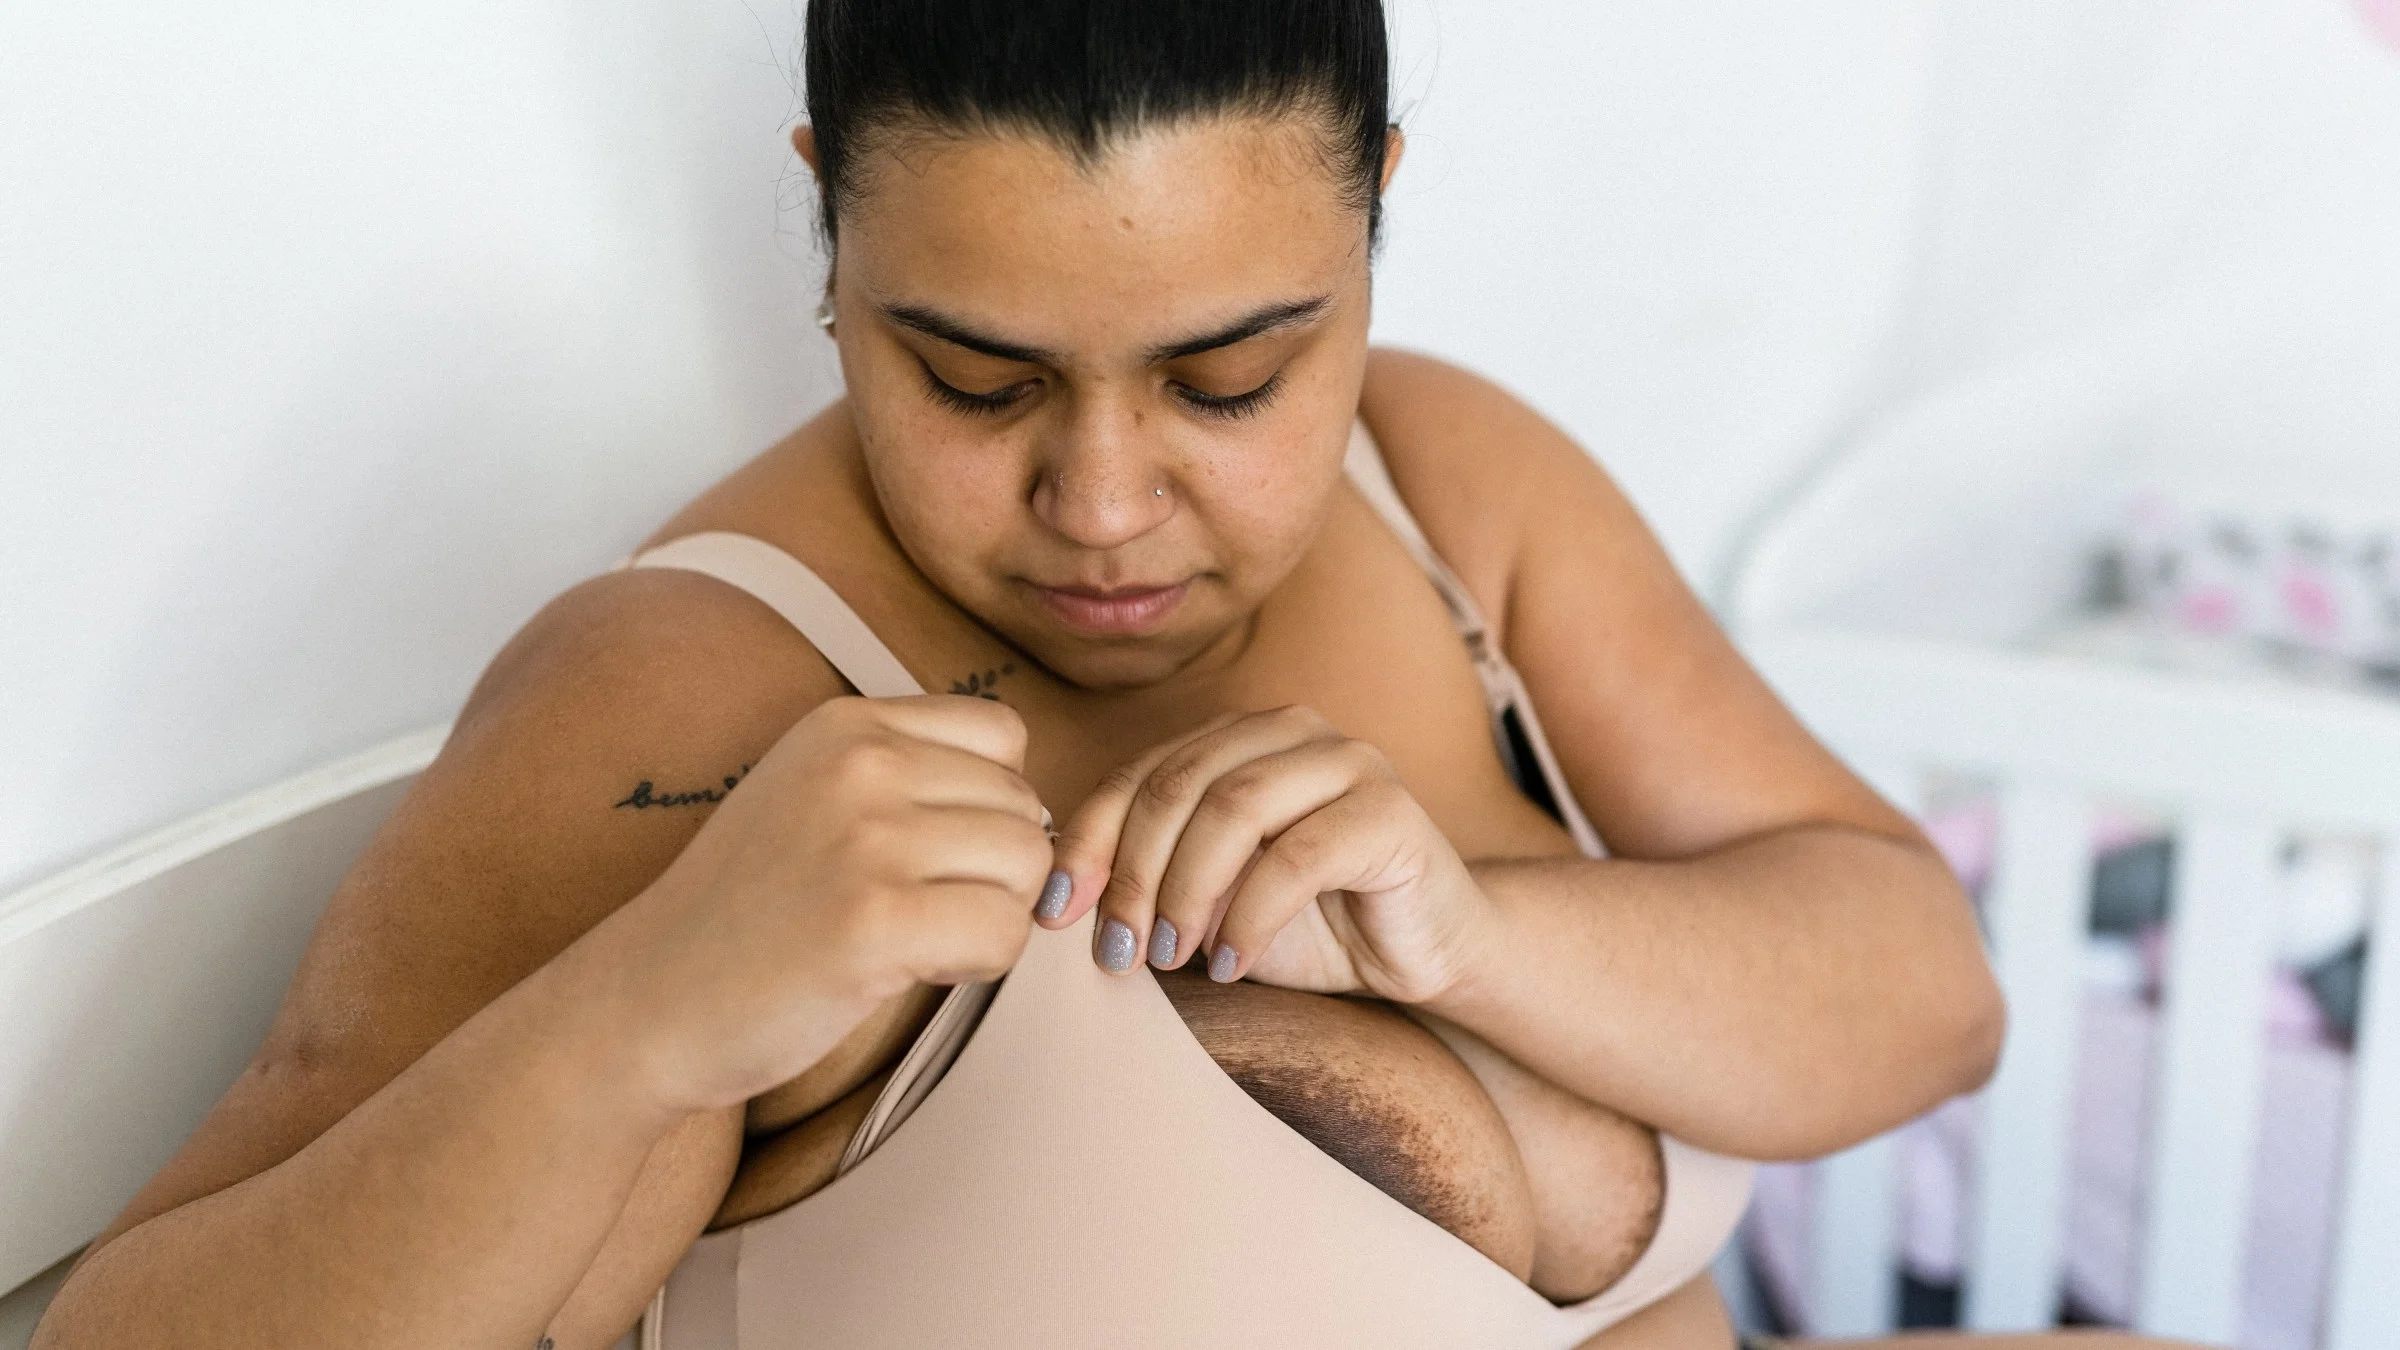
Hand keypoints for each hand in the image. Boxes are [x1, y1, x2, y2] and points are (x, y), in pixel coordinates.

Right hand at [612, 696, 1051, 1116]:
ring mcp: (867, 838)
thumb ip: (911, 780)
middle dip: (993, 872)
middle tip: (917, 914)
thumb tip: (1041, 817)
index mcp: (847, 723)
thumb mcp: (815, 800)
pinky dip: (978, 965)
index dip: (989, 806)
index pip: (1004, 735)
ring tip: (913, 940)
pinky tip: (910, 971)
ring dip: (990, 917)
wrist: (645, 1000)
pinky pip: (1004, 933)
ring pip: (1027, 865)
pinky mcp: (876, 920)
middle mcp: (860, 762)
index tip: (932, 857)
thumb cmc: (746, 916)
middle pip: (1024, 805)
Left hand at [1046, 706, 1489, 1003]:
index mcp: (1242, 736)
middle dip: (1131, 872)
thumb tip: (1055, 893)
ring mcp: (1349, 760)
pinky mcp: (1391, 811)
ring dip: (1186, 891)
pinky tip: (1230, 963)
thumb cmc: (1312, 925)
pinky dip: (1248, 917)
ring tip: (1171, 956)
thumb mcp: (1211, 899)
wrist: (1425, 954)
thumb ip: (1151, 876)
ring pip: (1233, 809)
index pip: (1141, 773)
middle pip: (1179, 785)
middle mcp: (1295, 730)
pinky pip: (1295, 857)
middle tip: (1116, 949)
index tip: (1054, 913)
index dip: (1088, 840)